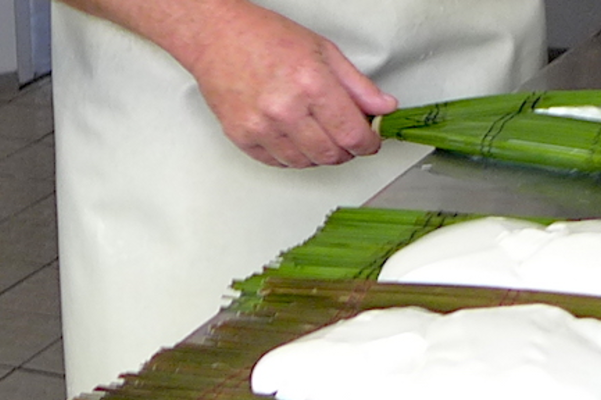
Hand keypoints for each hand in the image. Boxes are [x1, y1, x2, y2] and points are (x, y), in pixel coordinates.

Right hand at [183, 6, 396, 166]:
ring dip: (320, 155)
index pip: (353, 134)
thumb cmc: (265, 38)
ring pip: (306, 163)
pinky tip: (295, 137)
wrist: (216, 36)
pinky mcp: (241, 136)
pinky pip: (278, 162)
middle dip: (347, 151)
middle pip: (331, 154)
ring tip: (319, 133)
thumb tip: (384, 108)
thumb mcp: (324, 52)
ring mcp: (260, 126)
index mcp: (311, 84)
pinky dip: (293, 156)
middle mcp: (285, 109)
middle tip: (346, 137)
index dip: (368, 143)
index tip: (370, 141)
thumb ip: (358, 86)